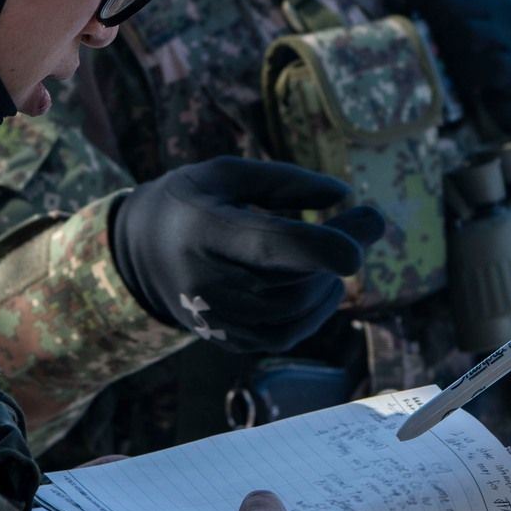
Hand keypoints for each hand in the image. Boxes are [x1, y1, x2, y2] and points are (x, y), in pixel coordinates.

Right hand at [109, 159, 385, 352]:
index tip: (363, 238)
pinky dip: (315, 311)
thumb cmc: (195, 200)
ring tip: (339, 249)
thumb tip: (342, 194)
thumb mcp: (227, 172)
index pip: (266, 246)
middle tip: (370, 219)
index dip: (318, 248)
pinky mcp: (225, 338)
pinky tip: (322, 284)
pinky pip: (284, 335)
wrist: (141, 252)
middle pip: (288, 282)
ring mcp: (214, 317)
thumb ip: (285, 180)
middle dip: (340, 251)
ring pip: (291, 313)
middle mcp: (204, 280)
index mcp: (203, 229)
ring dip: (329, 282)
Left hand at [408, 0, 510, 136]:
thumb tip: (383, 2)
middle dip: (432, 30)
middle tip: (430, 51)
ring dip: (450, 54)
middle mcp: (507, 6)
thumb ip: (429, 16)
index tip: (413, 20)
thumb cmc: (476, 62)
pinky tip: (468, 85)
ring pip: (467, 32)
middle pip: (450, 5)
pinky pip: (485, 65)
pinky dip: (468, 77)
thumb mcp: (454, 33)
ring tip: (449, 68)